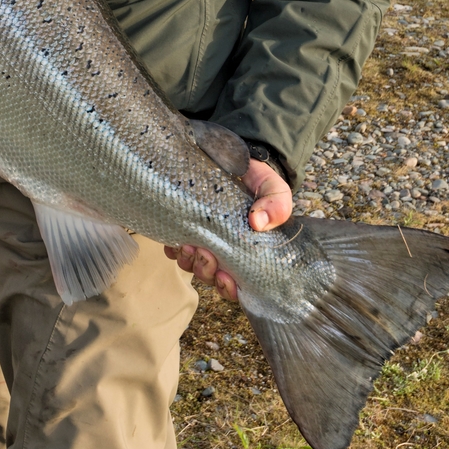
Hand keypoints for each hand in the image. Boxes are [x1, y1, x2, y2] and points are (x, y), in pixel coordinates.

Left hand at [164, 157, 292, 302]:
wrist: (240, 159)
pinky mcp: (186, 224)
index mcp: (246, 251)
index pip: (237, 284)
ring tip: (189, 246)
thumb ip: (276, 204)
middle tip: (205, 254)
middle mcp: (223, 249)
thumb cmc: (259, 180)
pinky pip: (174, 247)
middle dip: (206, 271)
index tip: (225, 277)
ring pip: (191, 265)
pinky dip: (173, 249)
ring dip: (189, 262)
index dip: (228, 288)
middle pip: (210, 277)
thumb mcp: (274, 188)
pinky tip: (175, 241)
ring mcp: (203, 238)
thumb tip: (258, 224)